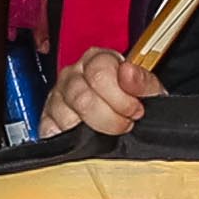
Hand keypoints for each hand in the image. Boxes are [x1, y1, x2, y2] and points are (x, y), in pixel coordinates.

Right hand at [36, 47, 155, 140]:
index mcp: (98, 60)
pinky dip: (69, 139)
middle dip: (109, 117)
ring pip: (65, 114)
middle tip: (124, 123)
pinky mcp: (47, 120)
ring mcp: (58, 97)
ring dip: (92, 129)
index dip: (121, 96)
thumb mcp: (150, 90)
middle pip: (82, 96)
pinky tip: (87, 138)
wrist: (127, 121)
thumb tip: (128, 73)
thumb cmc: (136, 102)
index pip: (100, 72)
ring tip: (109, 131)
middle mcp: (74, 74)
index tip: (135, 109)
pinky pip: (51, 130)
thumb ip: (143, 80)